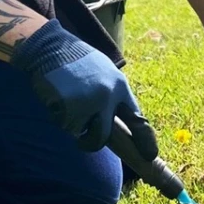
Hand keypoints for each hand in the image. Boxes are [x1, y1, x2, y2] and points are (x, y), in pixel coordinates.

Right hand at [11, 19, 155, 155]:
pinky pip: (62, 123)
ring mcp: (88, 102)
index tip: (150, 156)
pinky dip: (57, 115)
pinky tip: (56, 96)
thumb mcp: (104, 71)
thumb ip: (112, 95)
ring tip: (66, 100)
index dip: (144, 140)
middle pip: (102, 135)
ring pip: (77, 130)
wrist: (53, 47)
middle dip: (91, 142)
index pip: (137, 119)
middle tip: (83, 142)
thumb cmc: (78, 60)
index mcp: (119, 86)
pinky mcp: (68, 106)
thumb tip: (116, 123)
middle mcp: (107, 96)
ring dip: (69, 121)